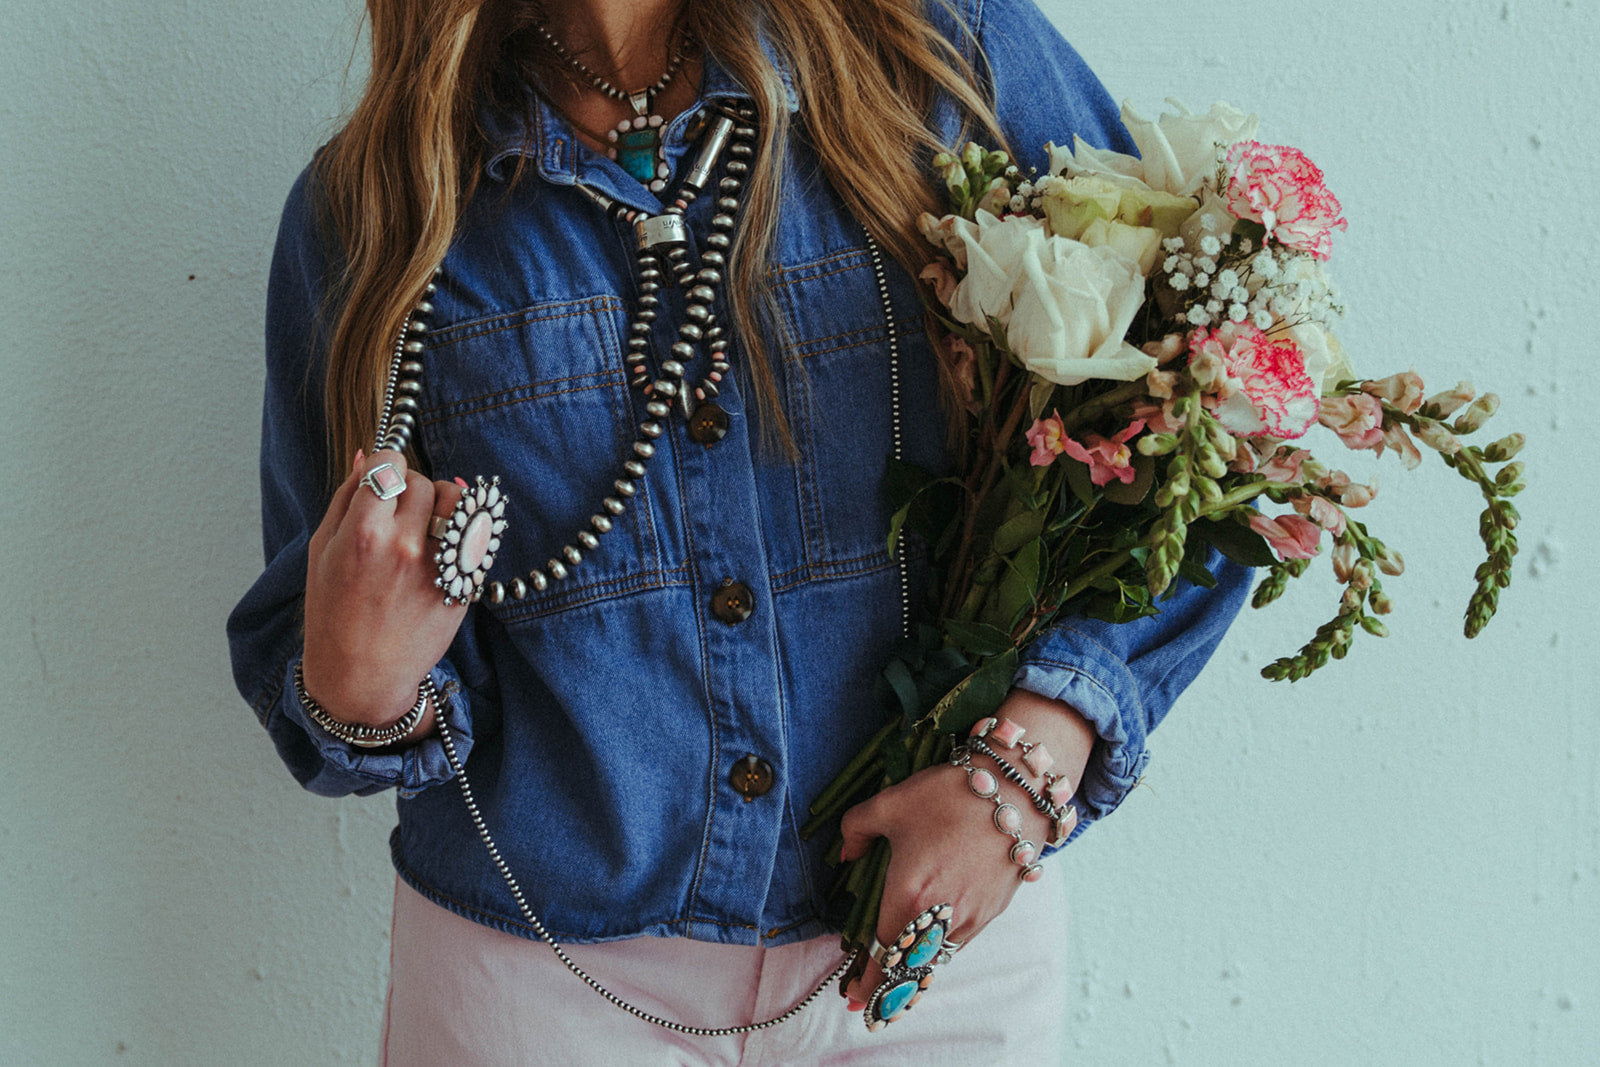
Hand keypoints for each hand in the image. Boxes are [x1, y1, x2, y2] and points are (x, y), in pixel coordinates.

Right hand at [300, 449, 467, 728]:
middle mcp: (405, 546)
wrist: (361, 676)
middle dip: (412, 490)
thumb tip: (368, 454)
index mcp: (362, 534)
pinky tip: (445, 545)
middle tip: (400, 513)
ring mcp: (439, 567)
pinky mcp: (463, 585)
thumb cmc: (333, 613)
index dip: (389, 464)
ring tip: (428, 524)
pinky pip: (475, 536)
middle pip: (424, 482)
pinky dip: (463, 532)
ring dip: (446, 504)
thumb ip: (346, 497)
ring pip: (459, 501)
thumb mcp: (322, 550)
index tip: (387, 477)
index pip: (391, 463)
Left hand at [836, 689, 1097, 1012]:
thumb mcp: (889, 803)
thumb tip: (844, 854)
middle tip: (873, 1002)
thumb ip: (855, 830)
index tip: (855, 1000)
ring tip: (900, 976)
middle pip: (911, 968)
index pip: (883, 954)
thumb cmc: (948, 794)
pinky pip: (960, 941)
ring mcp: (972, 917)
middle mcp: (940, 916)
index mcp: (908, 895)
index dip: (868, 982)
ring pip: (938, 958)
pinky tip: (932, 944)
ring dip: (917, 970)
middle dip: (890, 988)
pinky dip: (942, 951)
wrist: (1015, 790)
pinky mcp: (993, 910)